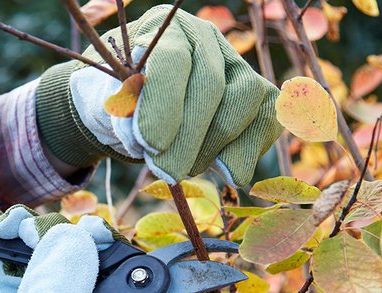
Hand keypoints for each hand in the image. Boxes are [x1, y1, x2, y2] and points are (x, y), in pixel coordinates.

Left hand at [36, 5, 282, 186]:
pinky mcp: (259, 93)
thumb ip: (126, 116)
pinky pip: (267, 118)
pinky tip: (227, 173)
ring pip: (245, 98)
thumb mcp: (113, 104)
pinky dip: (248, 150)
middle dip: (188, 137)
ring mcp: (237, 64)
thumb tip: (150, 142)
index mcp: (164, 30)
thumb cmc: (126, 102)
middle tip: (167, 172)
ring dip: (216, 145)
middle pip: (211, 84)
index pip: (171, 60)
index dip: (163, 103)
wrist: (142, 108)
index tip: (150, 145)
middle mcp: (206, 39)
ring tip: (186, 170)